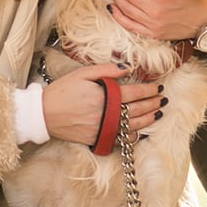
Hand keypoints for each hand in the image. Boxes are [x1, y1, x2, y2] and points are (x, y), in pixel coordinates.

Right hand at [41, 62, 165, 144]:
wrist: (43, 114)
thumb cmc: (62, 91)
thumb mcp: (82, 73)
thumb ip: (106, 69)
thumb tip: (127, 66)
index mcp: (104, 95)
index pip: (134, 92)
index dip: (149, 90)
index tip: (158, 87)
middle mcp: (106, 113)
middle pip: (137, 109)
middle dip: (153, 104)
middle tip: (163, 100)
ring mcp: (102, 128)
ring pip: (133, 126)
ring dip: (148, 120)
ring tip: (158, 114)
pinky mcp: (97, 139)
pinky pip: (120, 140)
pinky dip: (133, 137)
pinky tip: (141, 132)